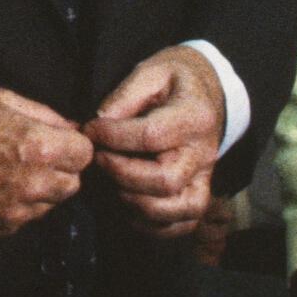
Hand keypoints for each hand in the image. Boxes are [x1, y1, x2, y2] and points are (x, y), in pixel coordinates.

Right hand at [0, 88, 93, 237]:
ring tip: (10, 169)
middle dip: (61, 168)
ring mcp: (17, 209)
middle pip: (74, 182)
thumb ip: (42, 114)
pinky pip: (28, 216)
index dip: (72, 144)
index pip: (85, 153)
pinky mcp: (1, 227)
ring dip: (42, 188)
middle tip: (33, 155)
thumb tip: (69, 127)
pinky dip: (19, 203)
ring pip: (52, 202)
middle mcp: (32, 183)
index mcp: (36, 147)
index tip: (57, 140)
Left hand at [83, 48, 225, 238]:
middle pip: (165, 180)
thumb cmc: (174, 81)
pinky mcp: (199, 195)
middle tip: (98, 158)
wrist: (205, 94)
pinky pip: (181, 225)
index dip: (114, 137)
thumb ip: (126, 95)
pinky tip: (127, 202)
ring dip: (133, 202)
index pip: (152, 136)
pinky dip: (151, 224)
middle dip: (121, 174)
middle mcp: (204, 153)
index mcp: (195, 116)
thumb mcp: (152, 71)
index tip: (90, 129)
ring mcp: (204, 178)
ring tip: (111, 181)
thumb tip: (101, 122)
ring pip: (175, 210)